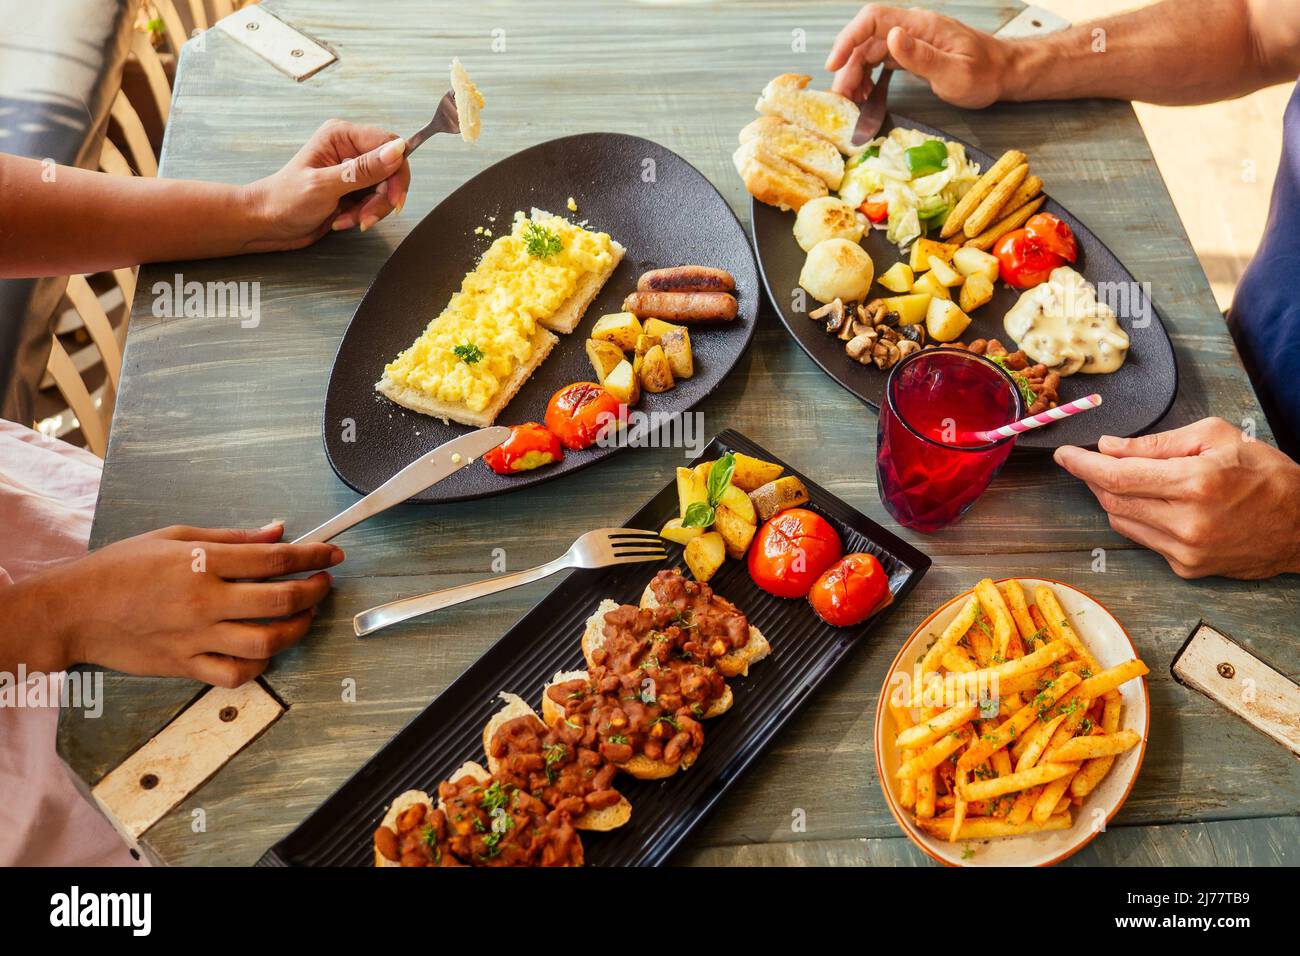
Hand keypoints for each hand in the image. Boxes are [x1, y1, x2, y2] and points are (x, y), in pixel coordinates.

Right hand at [27, 522, 341, 685]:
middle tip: (323, 582)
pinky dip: (261, 664)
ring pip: (266, 641)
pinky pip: (236, 674)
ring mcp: (195, 638)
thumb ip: (232, 538)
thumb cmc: (119, 568)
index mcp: (200, 563)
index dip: (313, 554)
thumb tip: (277, 532)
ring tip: (303, 615)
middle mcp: (203, 602)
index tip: (332, 553)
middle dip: (314, 591)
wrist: (73, 611)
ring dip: (297, 629)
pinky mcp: (185, 666)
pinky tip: (266, 648)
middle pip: (280, 601)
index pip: (274, 560)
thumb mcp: (174, 536)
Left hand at [242, 119, 412, 251]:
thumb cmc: (285, 200)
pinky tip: (344, 220)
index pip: (388, 144)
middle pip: (391, 170)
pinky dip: (365, 215)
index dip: (397, 172)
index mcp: (341, 136)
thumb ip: (363, 170)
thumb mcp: (325, 185)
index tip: (393, 198)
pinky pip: (375, 202)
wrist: (268, 223)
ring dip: (372, 210)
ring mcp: (352, 170)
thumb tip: (396, 151)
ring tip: (349, 220)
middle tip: (367, 217)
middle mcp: (349, 149)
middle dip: (382, 198)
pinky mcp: (354, 189)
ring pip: (385, 189)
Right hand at [826, 4, 1012, 107]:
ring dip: (854, 74)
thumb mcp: (955, 72)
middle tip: (841, 98)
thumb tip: (891, 37)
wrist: (1004, 73)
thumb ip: (921, 56)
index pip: (873, 20)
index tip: (834, 65)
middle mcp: (912, 28)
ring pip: (869, 50)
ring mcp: (910, 39)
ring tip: (850, 100)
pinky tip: (864, 93)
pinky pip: (879, 59)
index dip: (848, 39)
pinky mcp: (911, 52)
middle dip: (847, 66)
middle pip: (865, 39)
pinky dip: (866, 76)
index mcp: (920, 26)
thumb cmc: (985, 74)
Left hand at [1054, 418, 1299, 578]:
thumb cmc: (1266, 474)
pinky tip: (1155, 504)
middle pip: (1112, 500)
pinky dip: (1138, 519)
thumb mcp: (1217, 437)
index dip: (1083, 464)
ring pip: (1121, 522)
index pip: (1118, 475)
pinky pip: (1143, 539)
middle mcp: (1187, 523)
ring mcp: (1186, 551)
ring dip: (1113, 498)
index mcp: (1195, 484)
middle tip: (1090, 461)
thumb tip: (1110, 447)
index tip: (1064, 454)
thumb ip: (1157, 444)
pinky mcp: (1187, 569)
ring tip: (1126, 478)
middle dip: (1094, 478)